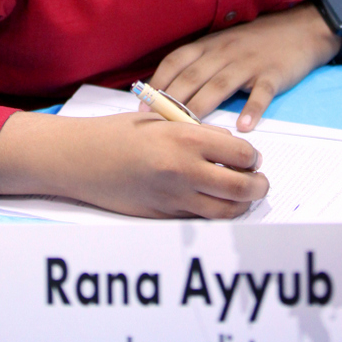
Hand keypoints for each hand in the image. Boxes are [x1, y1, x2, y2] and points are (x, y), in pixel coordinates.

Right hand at [0, 111, 268, 218]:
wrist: (81, 158)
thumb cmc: (118, 133)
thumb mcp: (161, 121)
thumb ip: (195, 133)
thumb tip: (226, 145)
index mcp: (185, 138)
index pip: (240, 153)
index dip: (252, 156)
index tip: (252, 157)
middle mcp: (184, 170)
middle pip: (241, 187)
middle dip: (257, 186)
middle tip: (260, 182)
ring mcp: (174, 198)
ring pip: (226, 211)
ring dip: (241, 206)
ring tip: (243, 197)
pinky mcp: (162, 217)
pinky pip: (200, 220)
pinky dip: (214, 215)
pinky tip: (214, 205)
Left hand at [150, 0, 341, 131]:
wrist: (300, 28)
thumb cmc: (255, 40)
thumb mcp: (222, 44)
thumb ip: (198, 63)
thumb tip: (165, 89)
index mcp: (208, 45)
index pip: (176, 61)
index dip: (158, 83)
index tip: (142, 107)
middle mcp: (224, 52)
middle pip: (193, 76)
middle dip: (172, 100)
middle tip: (156, 124)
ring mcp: (249, 62)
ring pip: (220, 85)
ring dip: (202, 106)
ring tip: (188, 129)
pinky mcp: (274, 73)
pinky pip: (261, 92)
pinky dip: (252, 108)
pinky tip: (244, 126)